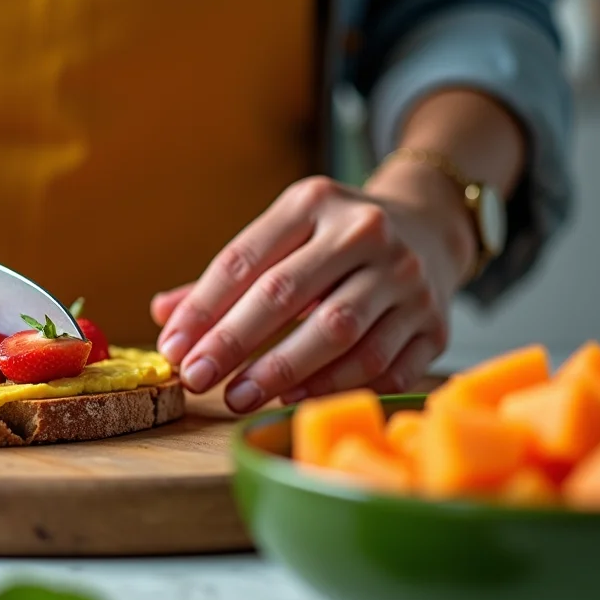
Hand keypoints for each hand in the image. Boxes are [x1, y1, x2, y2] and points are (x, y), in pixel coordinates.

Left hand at [153, 171, 474, 412]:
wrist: (430, 228)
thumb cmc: (333, 241)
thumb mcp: (284, 236)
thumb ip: (225, 278)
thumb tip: (164, 316)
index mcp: (314, 202)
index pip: (244, 259)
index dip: (203, 308)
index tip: (173, 348)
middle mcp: (365, 232)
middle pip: (286, 294)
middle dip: (233, 342)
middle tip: (197, 378)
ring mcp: (406, 277)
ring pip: (338, 332)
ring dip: (281, 371)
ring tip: (239, 397)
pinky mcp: (435, 322)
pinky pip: (381, 364)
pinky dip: (333, 385)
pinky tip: (293, 398)